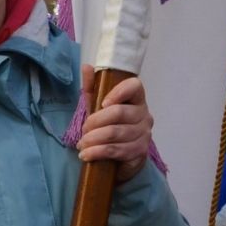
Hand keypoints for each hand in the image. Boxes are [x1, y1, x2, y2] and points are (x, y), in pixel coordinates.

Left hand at [76, 67, 151, 183]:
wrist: (120, 159)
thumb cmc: (109, 127)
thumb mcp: (98, 107)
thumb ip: (93, 87)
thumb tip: (86, 66)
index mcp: (136, 99)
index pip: (135, 86)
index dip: (119, 92)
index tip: (103, 103)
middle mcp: (144, 115)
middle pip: (119, 112)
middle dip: (95, 121)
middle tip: (84, 130)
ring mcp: (144, 134)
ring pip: (115, 133)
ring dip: (93, 139)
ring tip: (82, 144)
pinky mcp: (140, 152)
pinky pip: (116, 150)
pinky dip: (98, 152)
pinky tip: (86, 155)